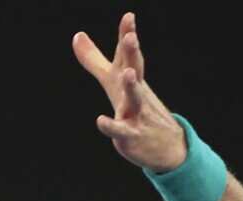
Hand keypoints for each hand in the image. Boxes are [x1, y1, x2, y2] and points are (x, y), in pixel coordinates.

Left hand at [73, 12, 185, 172]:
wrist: (165, 143)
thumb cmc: (134, 106)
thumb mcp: (111, 80)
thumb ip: (94, 59)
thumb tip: (77, 35)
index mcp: (129, 77)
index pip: (128, 54)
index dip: (127, 35)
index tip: (128, 16)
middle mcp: (134, 92)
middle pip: (134, 69)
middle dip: (132, 53)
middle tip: (130, 36)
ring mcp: (135, 113)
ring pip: (134, 98)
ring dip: (131, 86)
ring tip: (127, 73)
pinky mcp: (131, 134)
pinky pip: (120, 130)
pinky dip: (111, 125)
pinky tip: (100, 120)